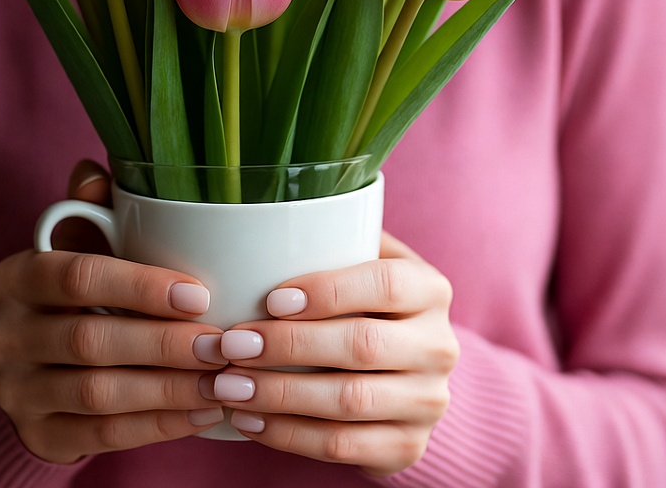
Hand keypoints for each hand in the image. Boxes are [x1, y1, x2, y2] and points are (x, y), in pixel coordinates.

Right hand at [0, 161, 228, 462]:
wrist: (45, 363)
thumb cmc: (81, 290)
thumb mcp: (82, 243)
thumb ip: (91, 208)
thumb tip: (94, 173)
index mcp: (13, 278)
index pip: (75, 277)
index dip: (138, 286)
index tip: (198, 294)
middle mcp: (2, 335)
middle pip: (90, 340)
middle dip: (164, 344)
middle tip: (221, 344)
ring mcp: (15, 392)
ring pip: (99, 394)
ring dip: (169, 389)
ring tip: (222, 380)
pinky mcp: (37, 436)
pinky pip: (102, 436)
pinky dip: (158, 425)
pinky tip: (203, 412)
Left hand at [209, 231, 457, 475]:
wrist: (405, 374)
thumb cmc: (363, 303)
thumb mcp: (364, 263)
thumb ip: (333, 239)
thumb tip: (258, 218)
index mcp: (430, 288)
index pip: (385, 284)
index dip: (328, 291)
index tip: (271, 299)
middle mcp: (439, 345)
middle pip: (362, 345)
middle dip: (287, 346)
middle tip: (230, 345)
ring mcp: (428, 402)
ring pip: (349, 402)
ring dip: (279, 395)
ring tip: (226, 386)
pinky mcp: (408, 447)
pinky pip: (343, 447)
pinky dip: (288, 435)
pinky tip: (248, 420)